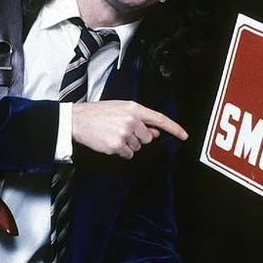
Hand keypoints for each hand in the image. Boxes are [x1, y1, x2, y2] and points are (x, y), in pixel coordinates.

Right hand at [72, 100, 187, 158]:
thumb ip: (140, 120)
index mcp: (134, 108)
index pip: (160, 119)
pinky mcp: (117, 145)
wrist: (77, 120)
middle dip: (138, 138)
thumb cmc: (98, 114)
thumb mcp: (121, 110)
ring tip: (113, 135)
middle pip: (147, 138)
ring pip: (137, 147)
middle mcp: (132, 120)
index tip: (184, 136)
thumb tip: (155, 132)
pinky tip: (110, 142)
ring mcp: (125, 133)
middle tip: (122, 131)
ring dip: (128, 145)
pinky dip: (121, 151)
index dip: (174, 128)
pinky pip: (128, 154)